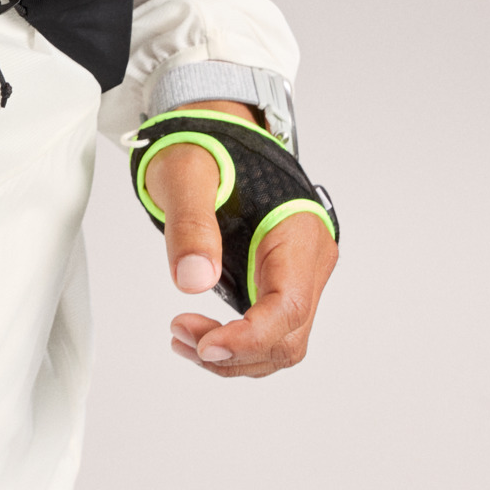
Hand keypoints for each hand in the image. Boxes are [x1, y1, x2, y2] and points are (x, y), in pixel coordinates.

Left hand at [145, 101, 337, 379]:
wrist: (212, 133)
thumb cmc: (203, 147)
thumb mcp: (186, 174)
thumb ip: (190, 225)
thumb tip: (193, 281)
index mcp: (298, 232)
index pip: (289, 306)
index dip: (250, 338)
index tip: (206, 346)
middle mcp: (309, 259)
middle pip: (288, 335)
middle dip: (236, 350)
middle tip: (181, 335)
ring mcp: (298, 274)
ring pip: (281, 342)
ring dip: (234, 355)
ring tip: (182, 338)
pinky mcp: (278, 281)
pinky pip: (268, 329)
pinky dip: (236, 344)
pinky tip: (198, 337)